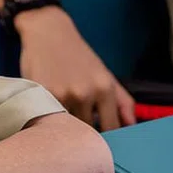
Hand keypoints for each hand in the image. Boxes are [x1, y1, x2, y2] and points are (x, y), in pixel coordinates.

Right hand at [16, 7, 136, 130]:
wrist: (48, 32)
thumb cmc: (77, 55)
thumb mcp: (105, 74)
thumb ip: (123, 101)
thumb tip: (131, 125)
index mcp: (105, 89)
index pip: (110, 128)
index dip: (105, 138)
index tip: (98, 141)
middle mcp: (85, 93)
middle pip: (86, 130)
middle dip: (81, 133)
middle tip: (75, 130)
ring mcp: (62, 94)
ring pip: (65, 126)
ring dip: (62, 126)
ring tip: (58, 118)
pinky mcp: (40, 93)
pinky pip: (46, 117)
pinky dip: (46, 118)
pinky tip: (45, 110)